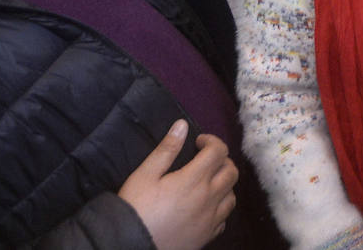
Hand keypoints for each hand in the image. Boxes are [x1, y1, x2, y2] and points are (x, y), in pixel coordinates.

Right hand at [118, 121, 238, 249]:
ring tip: (207, 182)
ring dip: (224, 184)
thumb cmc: (136, 207)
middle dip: (222, 160)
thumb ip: (167, 149)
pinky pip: (224, 218)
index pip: (218, 151)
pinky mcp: (207, 236)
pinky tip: (205, 206)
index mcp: (194, 180)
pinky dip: (220, 207)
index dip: (211, 141)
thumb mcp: (145, 174)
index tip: (197, 142)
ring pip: (232, 196)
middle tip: (205, 159)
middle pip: (232, 172)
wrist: (130, 245)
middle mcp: (208, 199)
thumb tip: (182, 125)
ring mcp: (210, 220)